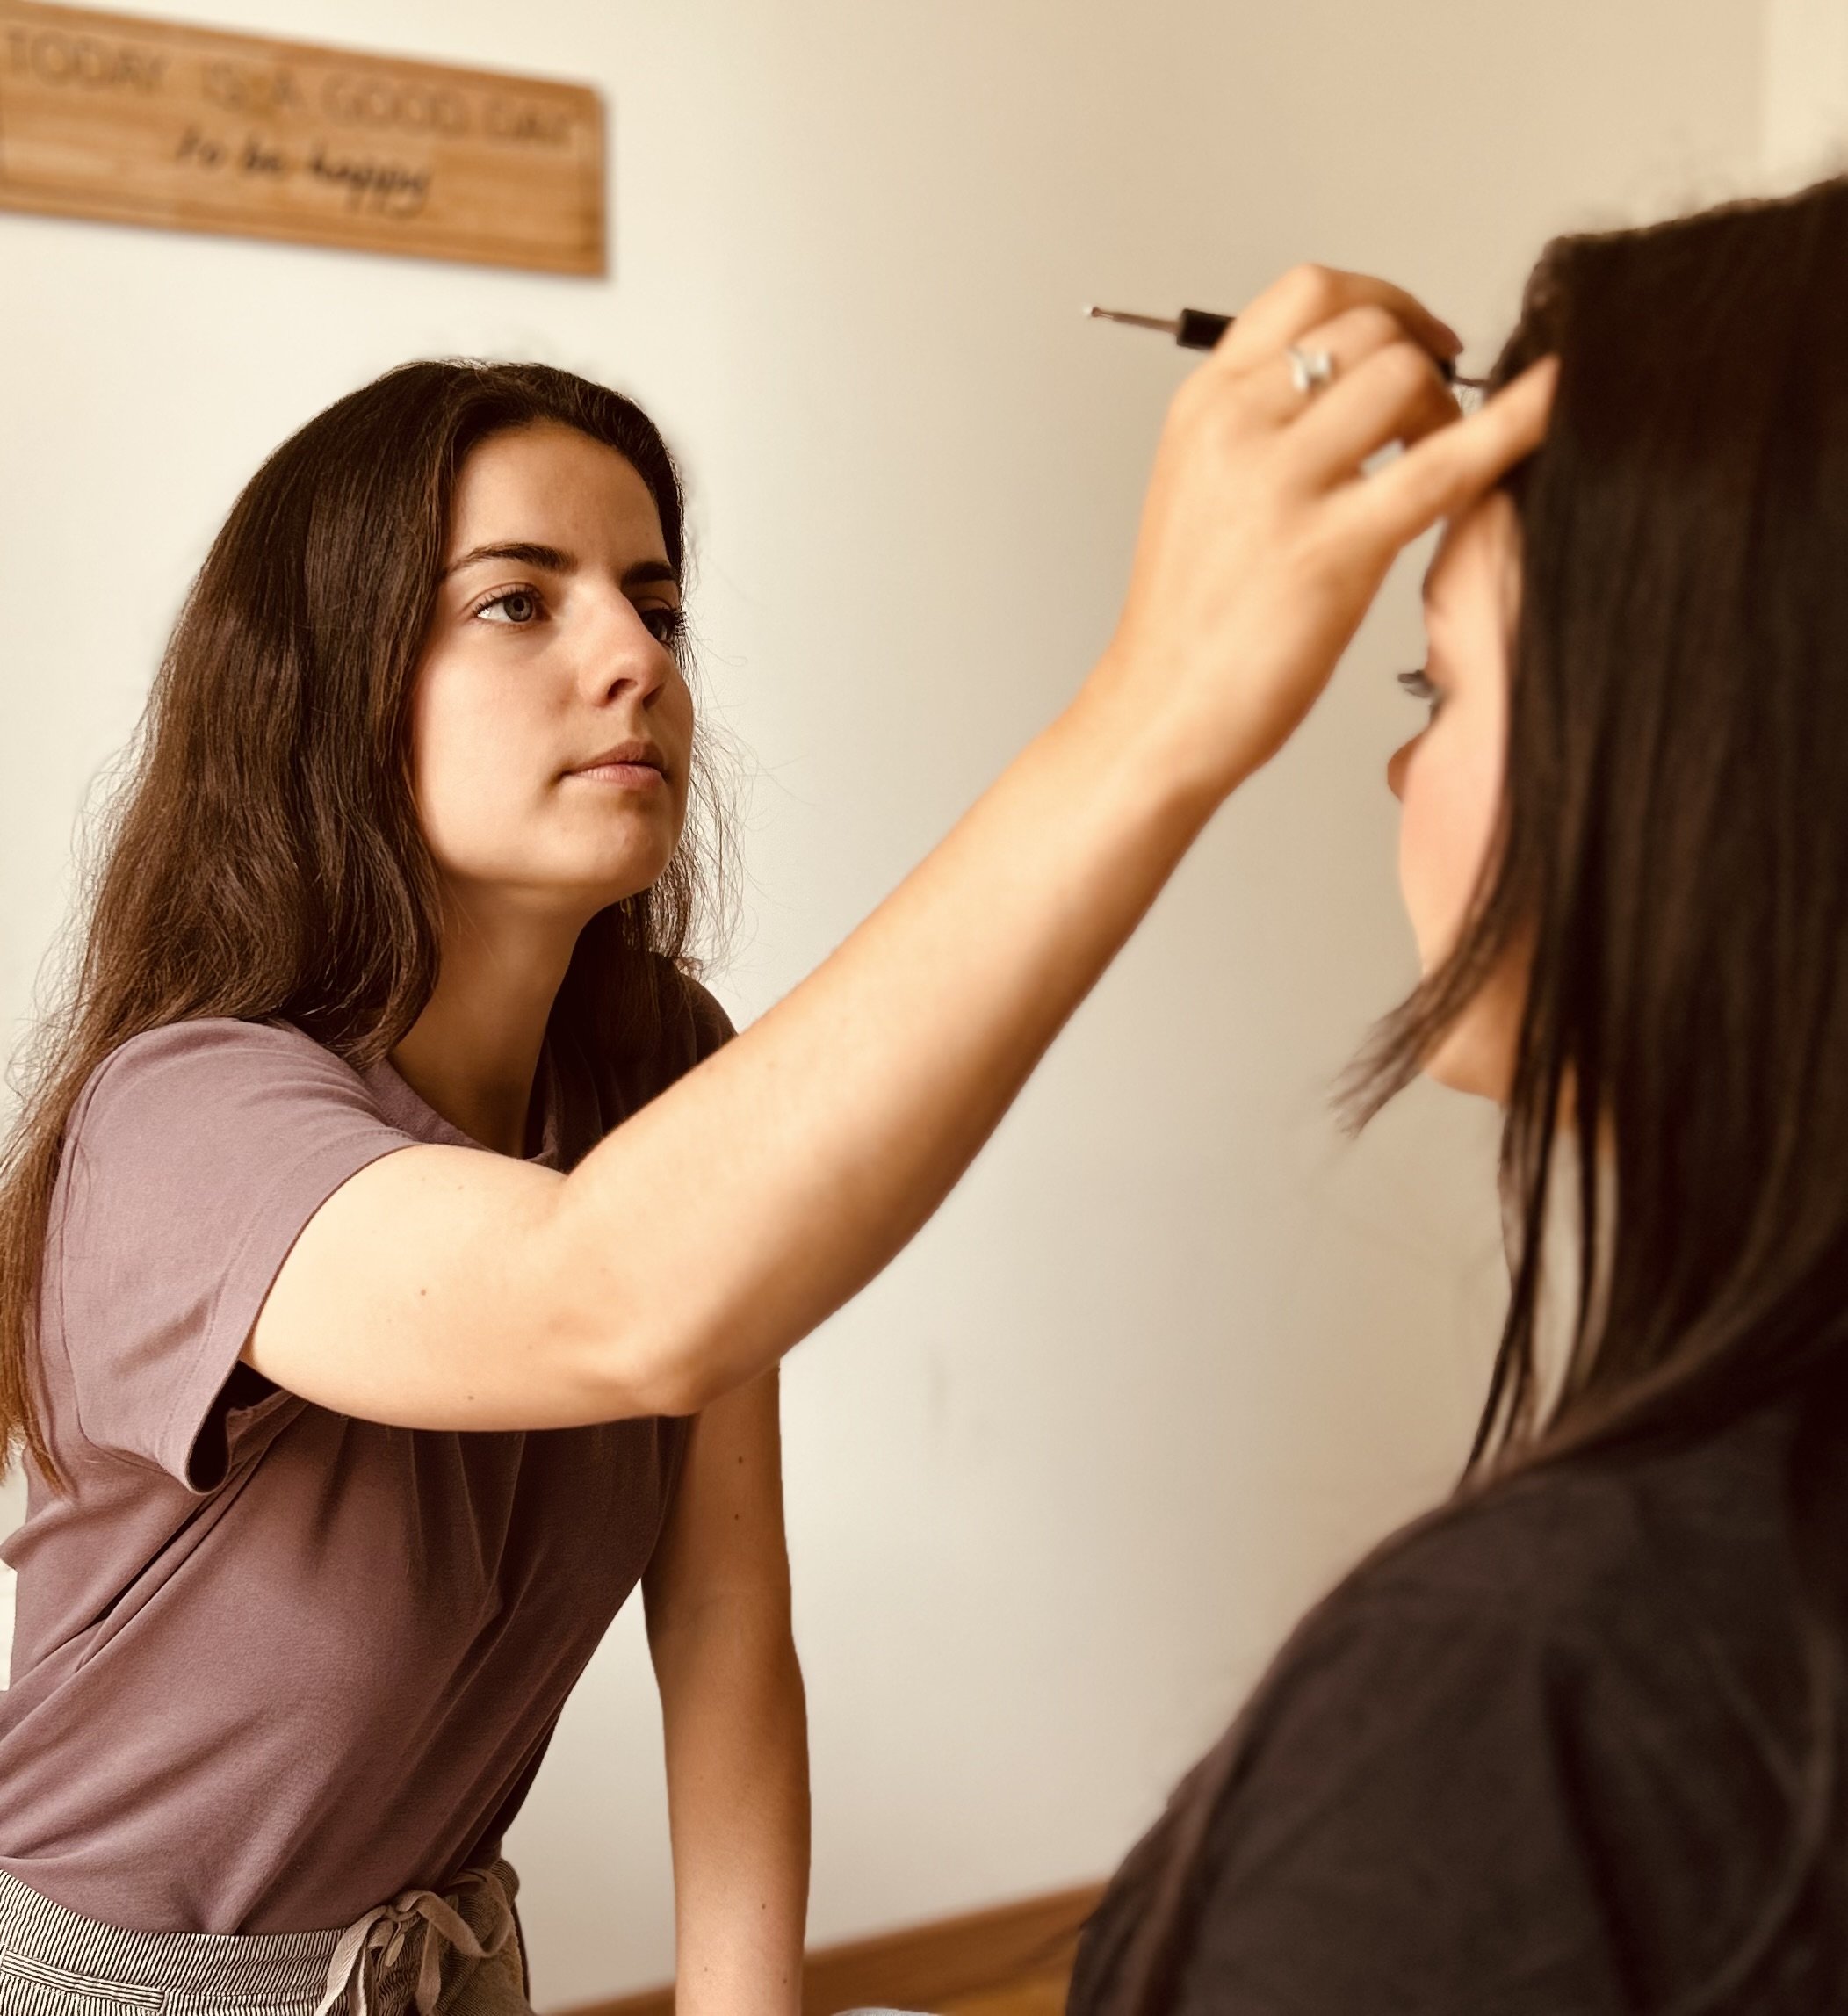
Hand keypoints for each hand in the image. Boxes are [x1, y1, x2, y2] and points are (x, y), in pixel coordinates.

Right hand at [1094, 263, 1556, 800]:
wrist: (1157, 713)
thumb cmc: (1190, 623)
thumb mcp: (1201, 491)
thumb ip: (1261, 429)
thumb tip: (1346, 387)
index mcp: (1204, 407)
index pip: (1307, 293)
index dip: (1383, 302)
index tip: (1413, 340)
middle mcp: (1235, 428)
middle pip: (1365, 327)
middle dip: (1420, 358)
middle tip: (1435, 416)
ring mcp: (1280, 486)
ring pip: (1401, 373)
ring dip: (1443, 405)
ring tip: (1435, 461)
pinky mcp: (1331, 550)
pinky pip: (1444, 463)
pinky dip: (1511, 424)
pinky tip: (1551, 403)